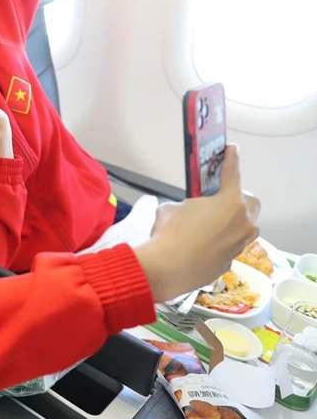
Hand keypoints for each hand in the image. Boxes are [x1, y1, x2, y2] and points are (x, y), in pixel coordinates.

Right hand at [134, 145, 260, 302]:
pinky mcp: (231, 261)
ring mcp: (239, 244)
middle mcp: (242, 222)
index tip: (232, 150)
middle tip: (220, 199)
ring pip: (245, 228)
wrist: (169, 268)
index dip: (231, 159)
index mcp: (229, 202)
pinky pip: (231, 246)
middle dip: (239, 199)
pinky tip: (202, 246)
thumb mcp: (172, 208)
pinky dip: (220, 242)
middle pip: (250, 203)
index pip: (232, 174)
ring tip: (211, 224)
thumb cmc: (170, 232)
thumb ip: (188, 206)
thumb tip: (187, 213)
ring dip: (233, 222)